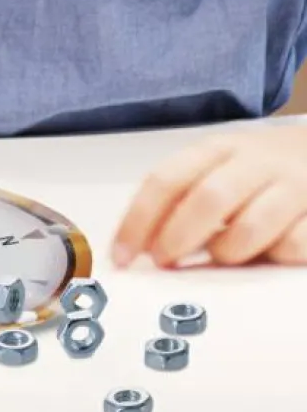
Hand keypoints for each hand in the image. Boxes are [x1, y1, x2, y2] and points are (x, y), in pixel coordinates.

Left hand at [113, 128, 306, 267]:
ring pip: (250, 225)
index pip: (166, 180)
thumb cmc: (260, 168)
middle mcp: (253, 163)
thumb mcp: (218, 167)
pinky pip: (293, 245)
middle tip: (164, 262)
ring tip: (222, 257)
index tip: (122, 255)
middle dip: (177, 237)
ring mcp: (292, 186)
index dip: (138, 221)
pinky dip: (274, 256)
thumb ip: (183, 199)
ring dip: (227, 251)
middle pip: (206, 199)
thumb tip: (142, 245)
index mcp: (216, 149)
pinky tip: (269, 253)